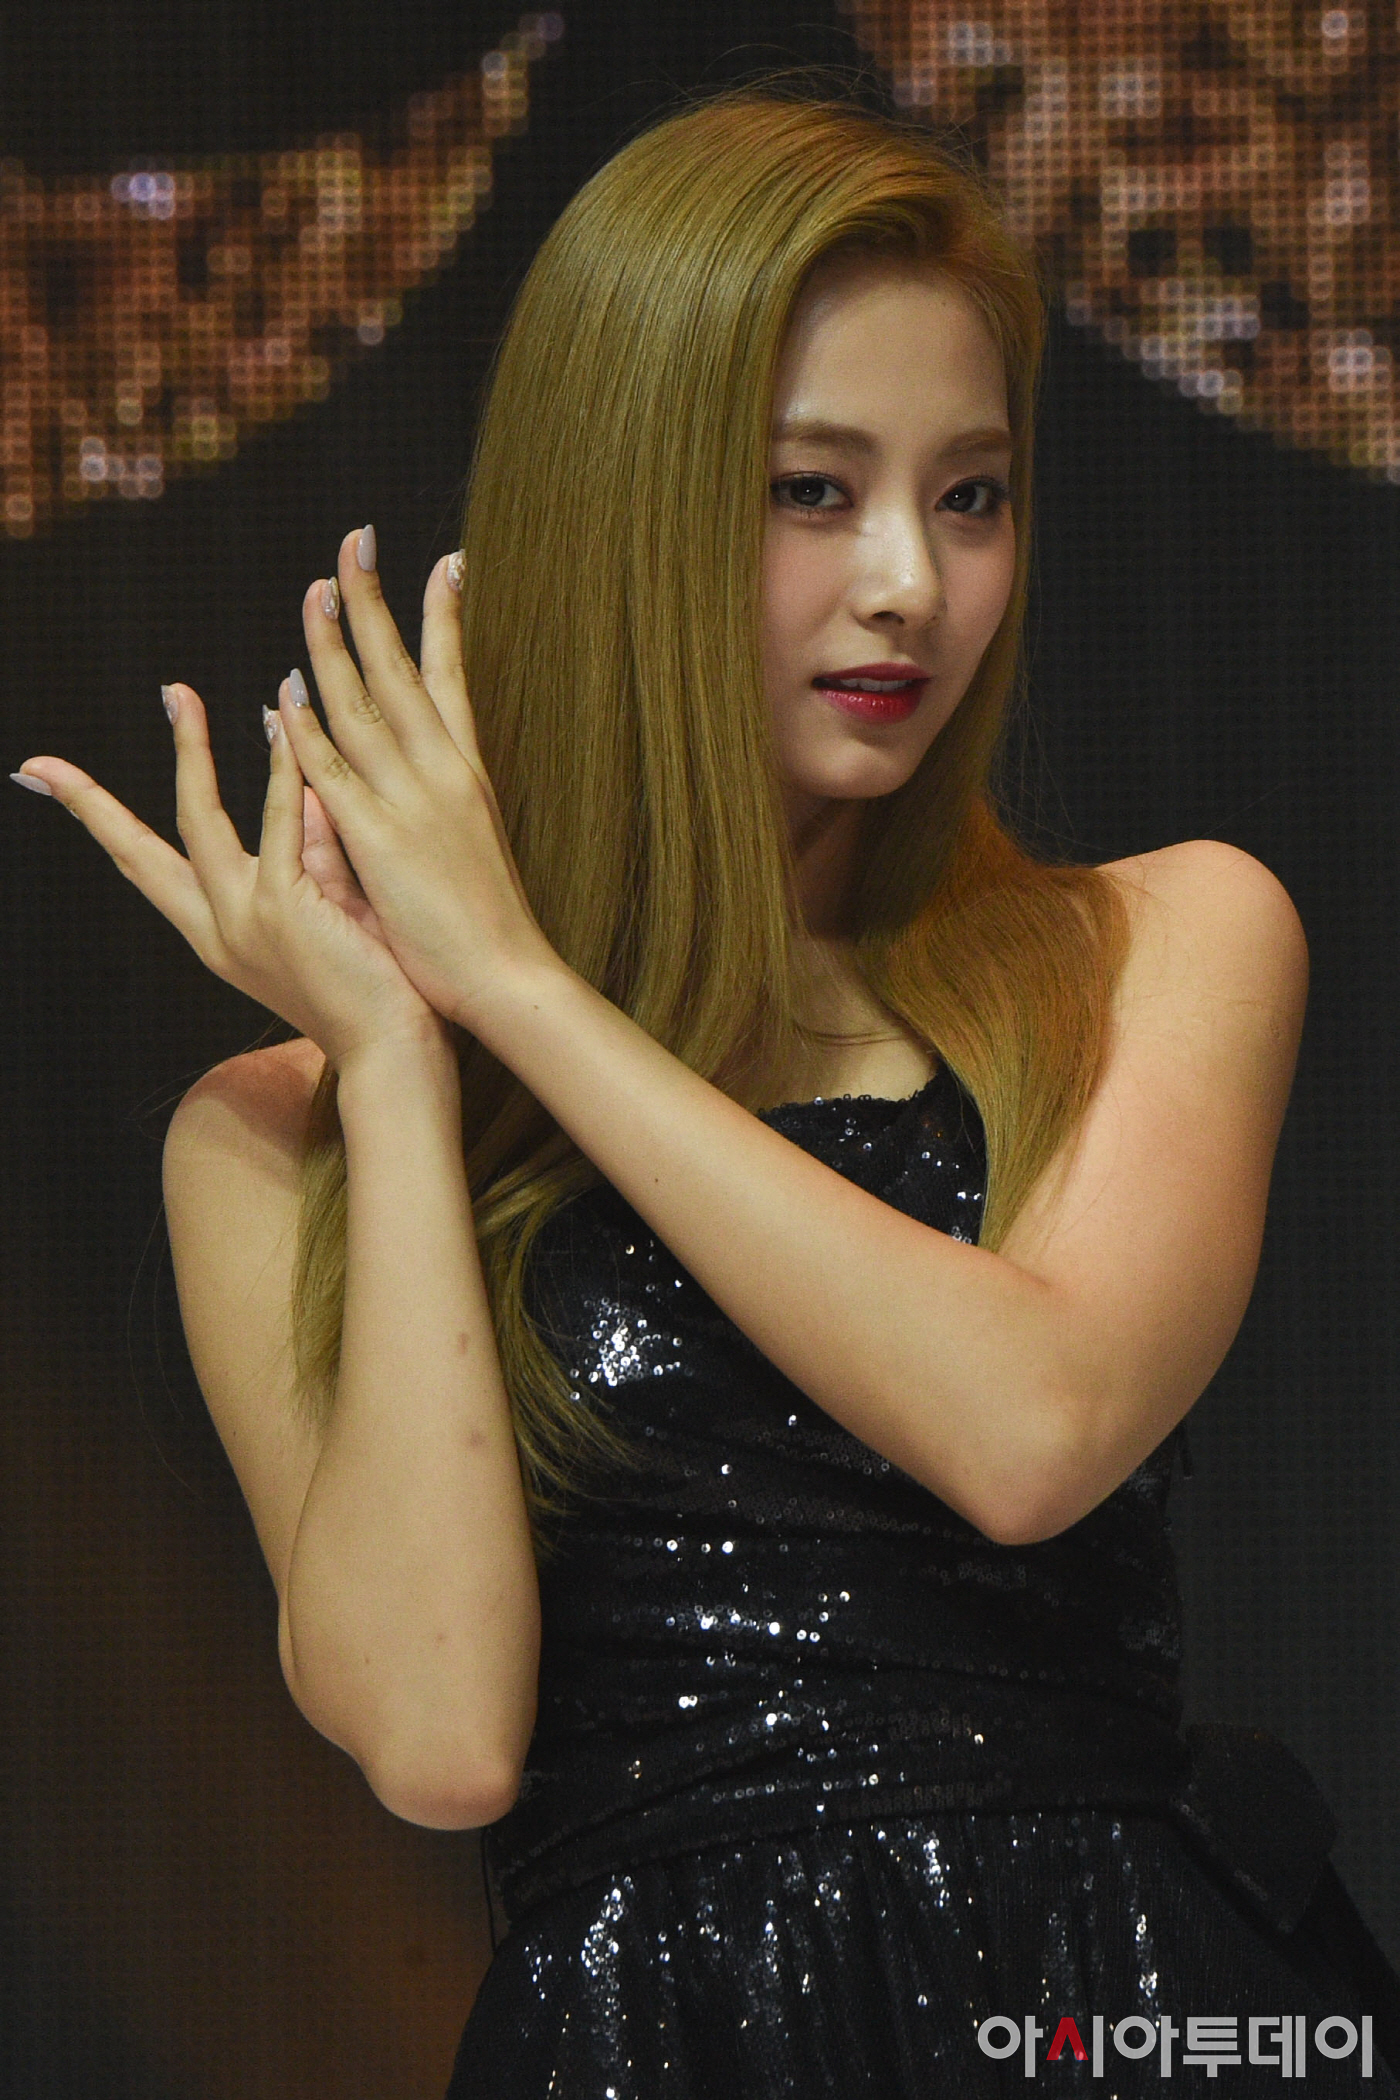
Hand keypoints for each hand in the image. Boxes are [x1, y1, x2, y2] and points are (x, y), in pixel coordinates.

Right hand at [11, 677, 447, 1071]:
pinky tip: (282, 725)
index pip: (145, 868)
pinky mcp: (285, 911)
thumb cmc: (375, 989)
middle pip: (137, 850)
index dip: (99, 822)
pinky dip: (280, 771)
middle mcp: (217, 929)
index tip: (46, 781)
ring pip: (197, 820)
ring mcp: (245, 921)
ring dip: (189, 750)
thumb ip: (310, 853)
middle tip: (46, 760)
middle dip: (91, 798)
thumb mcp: (329, 909)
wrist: (395, 1053)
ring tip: (177, 694)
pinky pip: (278, 824)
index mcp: (218, 934)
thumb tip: (302, 790)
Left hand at [278, 528, 556, 1036]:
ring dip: (334, 645)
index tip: (447, 562)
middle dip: (378, 602)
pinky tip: (288, 691)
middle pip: (404, 670)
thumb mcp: (475, 843)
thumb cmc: (491, 923)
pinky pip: (334, 775)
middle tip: (357, 541)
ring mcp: (411, 802)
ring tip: (316, 589)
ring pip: (364, 707)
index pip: (453, 677)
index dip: (446, 618)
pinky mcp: (379, 841)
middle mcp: (444, 772)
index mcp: (469, 772)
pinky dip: (309, 731)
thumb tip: (426, 769)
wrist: (508, 976)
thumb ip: (443, 801)